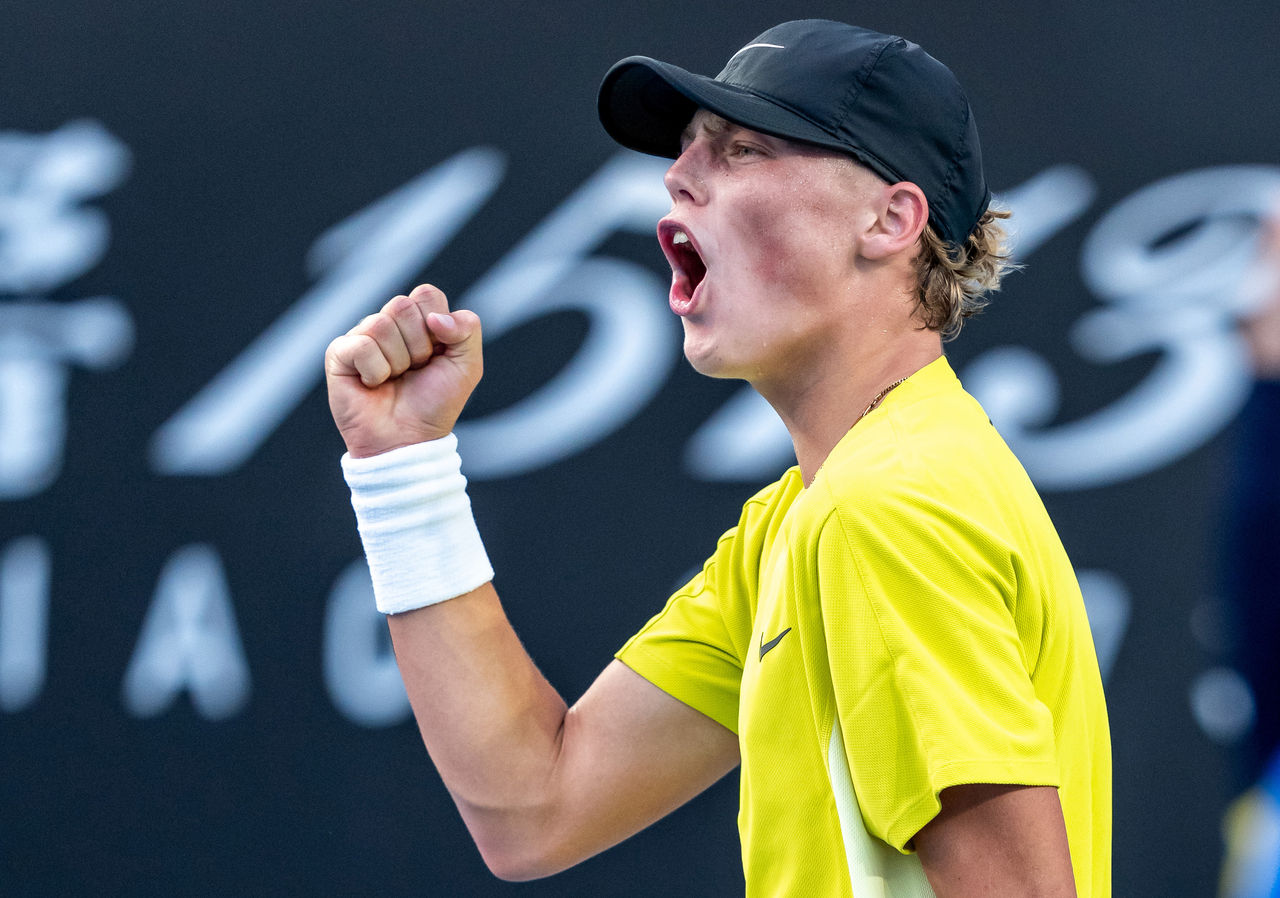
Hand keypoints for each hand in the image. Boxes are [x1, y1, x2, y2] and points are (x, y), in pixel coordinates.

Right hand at [325, 284, 482, 456]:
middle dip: (418, 346)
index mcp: (418, 320)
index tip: (436, 355)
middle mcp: (388, 323)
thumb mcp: (467, 366)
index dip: (437, 326)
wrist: (408, 440)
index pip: (427, 295)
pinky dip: (376, 372)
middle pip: (403, 306)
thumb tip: (436, 317)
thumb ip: (467, 329)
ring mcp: (362, 336)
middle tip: (415, 370)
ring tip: (395, 379)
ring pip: (381, 324)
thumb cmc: (435, 404)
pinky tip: (373, 384)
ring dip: (398, 362)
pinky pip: (361, 346)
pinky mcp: (339, 353)